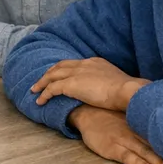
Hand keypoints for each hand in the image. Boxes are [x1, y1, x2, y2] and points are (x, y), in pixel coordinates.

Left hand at [31, 57, 149, 110]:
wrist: (128, 91)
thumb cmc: (128, 91)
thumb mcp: (117, 82)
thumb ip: (108, 83)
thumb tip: (110, 91)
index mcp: (95, 62)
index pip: (74, 63)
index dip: (63, 69)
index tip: (58, 74)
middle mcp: (83, 64)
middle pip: (60, 66)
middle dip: (49, 73)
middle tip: (40, 81)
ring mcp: (76, 73)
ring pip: (52, 76)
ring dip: (42, 83)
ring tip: (34, 91)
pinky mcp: (71, 84)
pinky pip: (52, 89)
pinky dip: (44, 94)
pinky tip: (40, 101)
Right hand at [70, 105, 162, 163]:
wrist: (86, 112)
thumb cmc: (111, 116)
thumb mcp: (131, 113)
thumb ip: (148, 119)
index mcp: (141, 124)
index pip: (162, 134)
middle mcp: (136, 132)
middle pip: (157, 146)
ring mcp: (123, 140)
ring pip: (145, 153)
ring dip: (160, 163)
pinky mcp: (111, 149)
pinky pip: (126, 157)